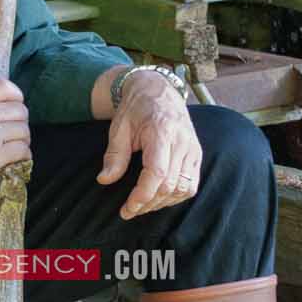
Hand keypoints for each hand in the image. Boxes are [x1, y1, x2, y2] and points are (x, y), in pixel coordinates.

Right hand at [0, 77, 31, 196]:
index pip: (6, 87)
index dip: (15, 98)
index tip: (12, 109)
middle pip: (21, 111)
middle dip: (19, 123)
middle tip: (12, 134)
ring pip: (24, 131)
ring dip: (21, 140)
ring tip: (13, 148)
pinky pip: (22, 151)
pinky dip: (22, 156)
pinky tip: (13, 160)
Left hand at [97, 72, 200, 218]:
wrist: (158, 90)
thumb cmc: (136, 108)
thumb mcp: (119, 127)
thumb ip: (114, 155)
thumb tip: (105, 180)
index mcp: (162, 131)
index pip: (157, 172)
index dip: (143, 195)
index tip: (127, 209)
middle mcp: (182, 141)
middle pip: (170, 184)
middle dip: (148, 203)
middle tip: (129, 210)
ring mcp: (193, 149)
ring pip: (183, 188)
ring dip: (162, 203)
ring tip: (143, 205)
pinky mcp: (197, 154)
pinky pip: (191, 184)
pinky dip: (176, 196)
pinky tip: (159, 197)